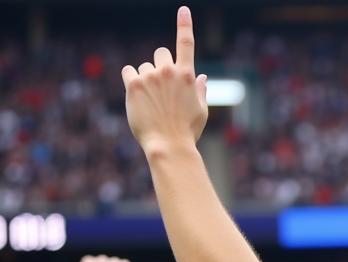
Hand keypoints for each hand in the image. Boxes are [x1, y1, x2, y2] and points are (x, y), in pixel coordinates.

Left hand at [122, 7, 208, 157]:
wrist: (168, 146)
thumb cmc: (187, 132)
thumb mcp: (200, 112)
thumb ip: (200, 91)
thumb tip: (201, 77)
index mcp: (187, 75)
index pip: (186, 44)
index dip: (185, 25)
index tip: (183, 10)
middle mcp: (168, 71)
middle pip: (160, 54)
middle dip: (160, 66)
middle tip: (161, 89)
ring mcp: (150, 76)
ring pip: (143, 67)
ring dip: (145, 80)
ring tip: (151, 103)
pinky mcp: (133, 84)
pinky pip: (129, 72)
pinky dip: (131, 82)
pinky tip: (138, 98)